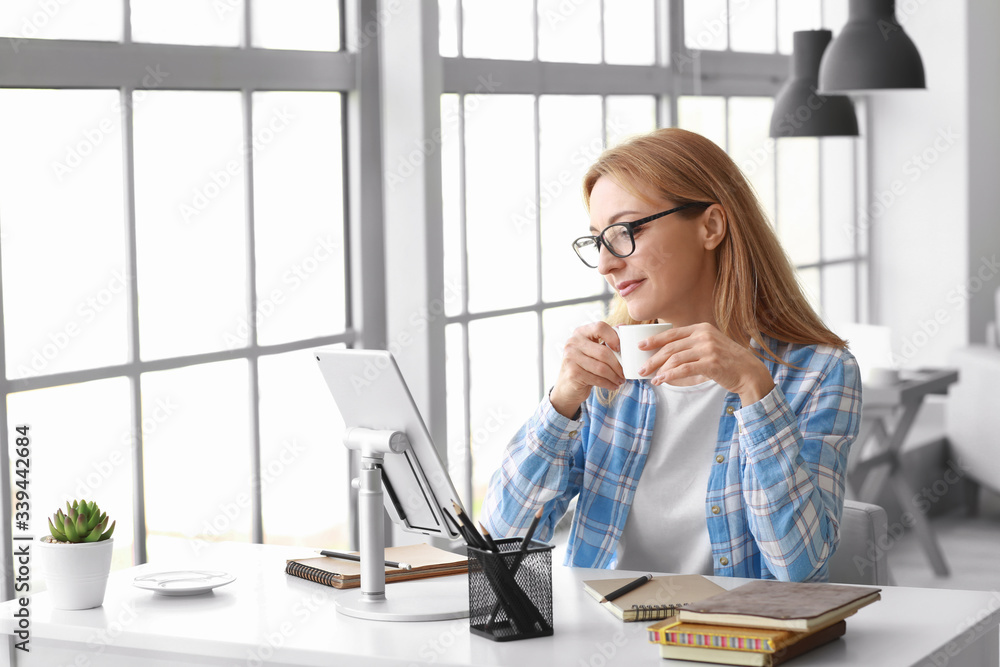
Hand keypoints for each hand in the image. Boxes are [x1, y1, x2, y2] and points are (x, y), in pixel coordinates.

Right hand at [549, 321, 625, 418]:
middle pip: (603, 352)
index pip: (600, 327)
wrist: (567, 386)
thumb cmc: (584, 366)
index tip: (620, 349)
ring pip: (601, 368)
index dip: (614, 337)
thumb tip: (624, 326)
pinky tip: (613, 386)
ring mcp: (571, 358)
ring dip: (614, 376)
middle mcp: (573, 343)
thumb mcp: (594, 350)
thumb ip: (606, 339)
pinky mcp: (573, 373)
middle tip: (624, 373)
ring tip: (620, 380)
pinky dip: (608, 384)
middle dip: (618, 365)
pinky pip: (597, 379)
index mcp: (580, 332)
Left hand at [637, 323, 774, 404]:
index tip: (641, 346)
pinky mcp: (711, 363)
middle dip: (653, 358)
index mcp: (702, 328)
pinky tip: (663, 380)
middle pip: (671, 347)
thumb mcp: (710, 345)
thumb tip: (667, 352)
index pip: (672, 333)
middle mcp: (704, 336)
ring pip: (675, 358)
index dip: (654, 340)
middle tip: (641, 369)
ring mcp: (708, 349)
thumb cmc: (727, 361)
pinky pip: (684, 369)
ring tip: (652, 379)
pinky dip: (671, 375)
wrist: (750, 372)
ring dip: (660, 369)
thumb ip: (692, 344)